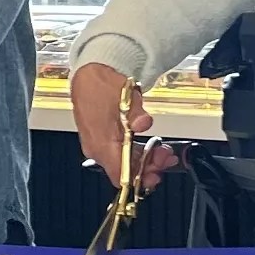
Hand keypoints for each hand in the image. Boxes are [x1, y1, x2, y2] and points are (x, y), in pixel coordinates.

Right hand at [68, 63, 180, 190]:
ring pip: (123, 163)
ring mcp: (98, 145)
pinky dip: (135, 153)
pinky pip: (119, 154)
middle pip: (124, 171)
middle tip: (165, 157)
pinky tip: (147, 147)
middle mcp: (97, 148)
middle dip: (149, 167)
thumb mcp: (124, 96)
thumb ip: (136, 114)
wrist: (89, 74)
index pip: (120, 176)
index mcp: (101, 143)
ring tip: (160, 151)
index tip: (156, 176)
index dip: (140, 180)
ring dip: (144, 160)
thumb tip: (143, 123)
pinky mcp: (101, 141)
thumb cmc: (102, 85)